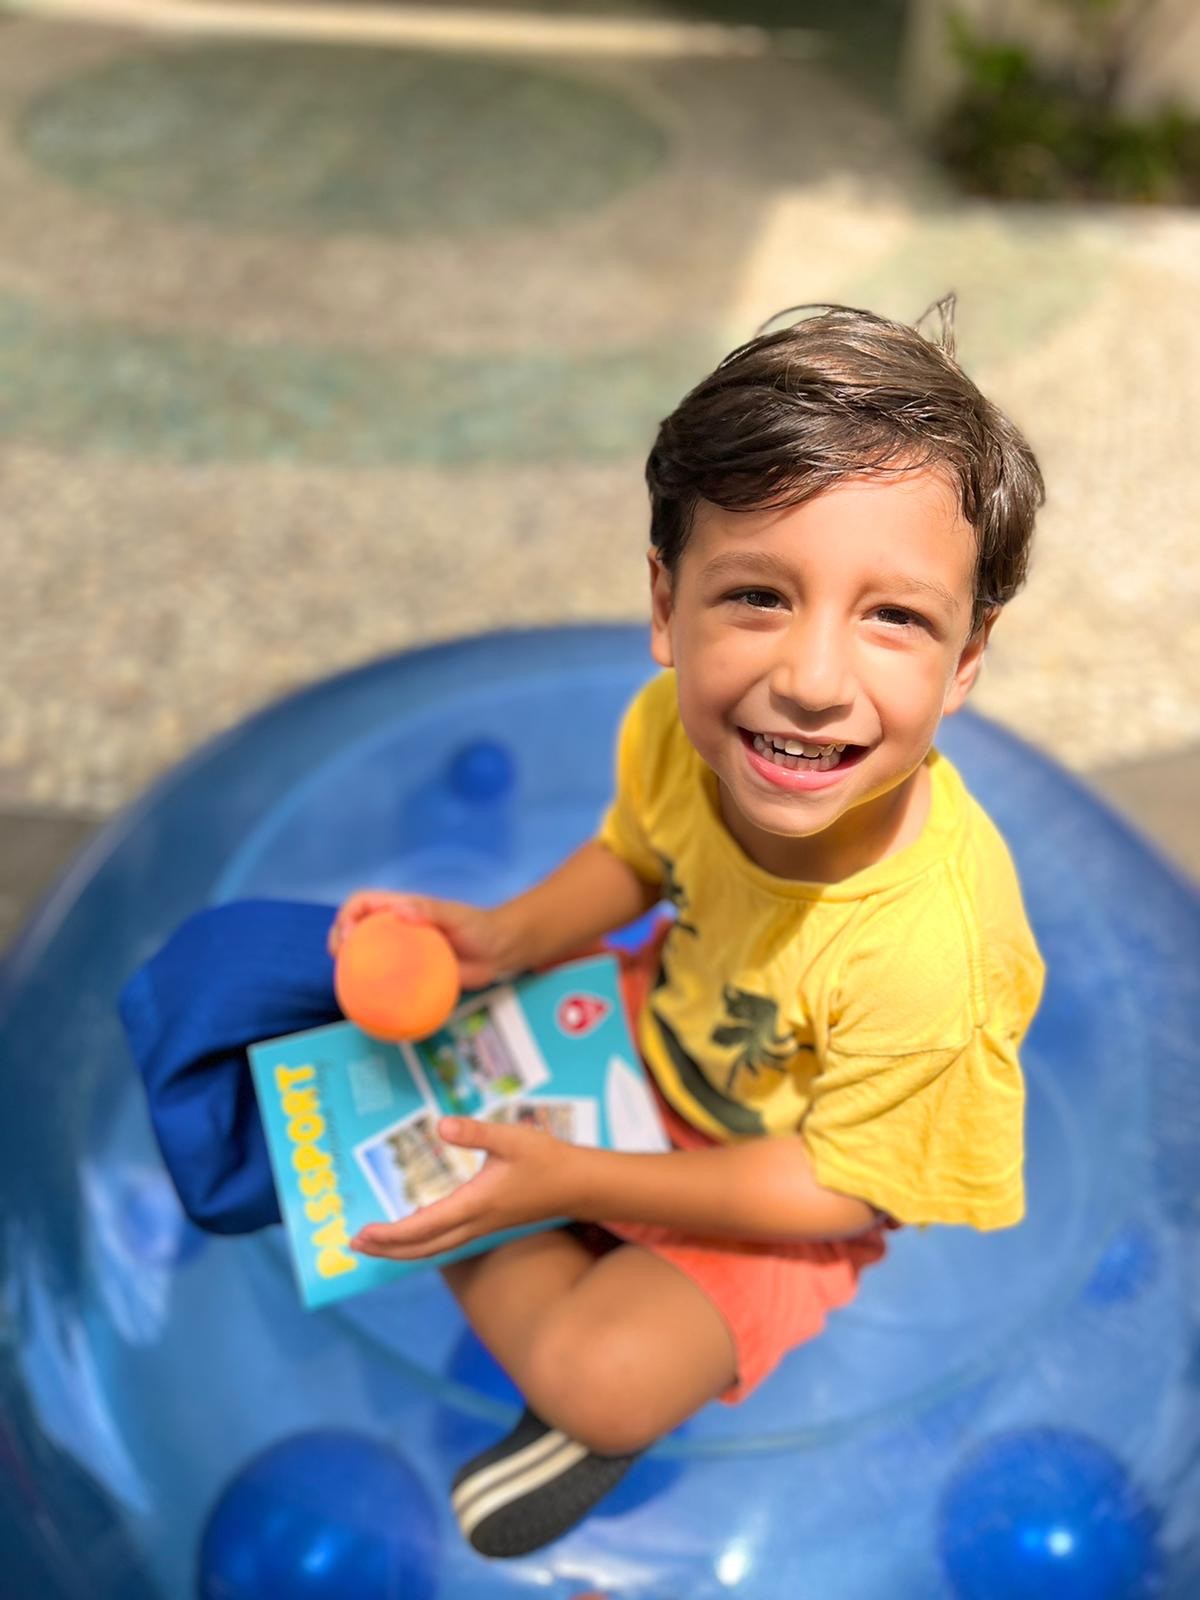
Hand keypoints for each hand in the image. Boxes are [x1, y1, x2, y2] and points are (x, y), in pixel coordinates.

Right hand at [327, 891, 514, 989]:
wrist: (500, 952)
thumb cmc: (479, 927)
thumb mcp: (455, 916)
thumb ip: (430, 911)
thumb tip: (401, 911)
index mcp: (401, 909)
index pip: (363, 903)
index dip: (347, 914)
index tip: (348, 935)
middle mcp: (396, 929)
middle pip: (355, 929)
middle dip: (338, 940)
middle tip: (340, 960)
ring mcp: (402, 953)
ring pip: (366, 956)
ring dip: (350, 968)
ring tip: (347, 985)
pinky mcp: (410, 975)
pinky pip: (386, 981)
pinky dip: (373, 990)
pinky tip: (371, 1005)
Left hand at [350, 1116, 586, 1259]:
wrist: (577, 1185)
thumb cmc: (546, 1159)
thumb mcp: (512, 1138)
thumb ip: (476, 1132)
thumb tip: (441, 1127)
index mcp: (474, 1205)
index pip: (423, 1227)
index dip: (391, 1233)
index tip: (363, 1233)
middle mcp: (474, 1223)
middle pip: (423, 1248)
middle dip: (387, 1249)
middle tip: (355, 1245)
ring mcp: (481, 1226)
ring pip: (434, 1247)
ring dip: (402, 1248)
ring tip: (375, 1243)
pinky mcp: (487, 1223)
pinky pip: (446, 1240)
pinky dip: (422, 1241)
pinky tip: (413, 1228)